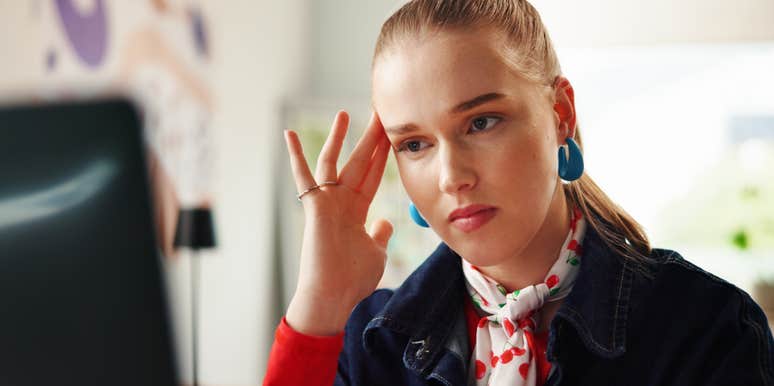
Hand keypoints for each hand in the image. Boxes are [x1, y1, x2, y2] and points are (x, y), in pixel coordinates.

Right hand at [283, 110, 392, 335]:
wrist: (334, 296)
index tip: (390, 132)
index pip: (372, 174)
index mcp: (356, 210)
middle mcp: (341, 201)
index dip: (381, 153)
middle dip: (370, 137)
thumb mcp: (376, 252)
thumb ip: (379, 234)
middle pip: (358, 162)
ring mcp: (326, 202)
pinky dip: (296, 156)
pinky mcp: (314, 206)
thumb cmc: (353, 279)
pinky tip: (290, 134)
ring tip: (346, 113)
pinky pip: (304, 177)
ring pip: (333, 162)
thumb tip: (384, 223)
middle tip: (379, 112)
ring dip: (340, 138)